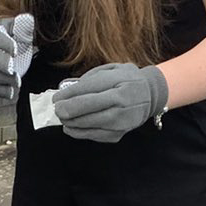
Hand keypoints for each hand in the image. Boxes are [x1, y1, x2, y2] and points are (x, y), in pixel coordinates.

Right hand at [0, 13, 34, 100]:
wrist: (17, 54)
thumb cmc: (19, 39)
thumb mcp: (23, 29)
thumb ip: (25, 24)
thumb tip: (28, 20)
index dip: (2, 43)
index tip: (15, 50)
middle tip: (12, 69)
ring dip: (1, 79)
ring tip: (18, 81)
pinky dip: (0, 92)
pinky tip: (12, 92)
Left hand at [54, 62, 168, 143]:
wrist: (150, 95)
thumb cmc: (127, 80)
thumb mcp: (111, 69)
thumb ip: (90, 78)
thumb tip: (66, 90)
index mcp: (118, 81)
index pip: (88, 89)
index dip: (68, 95)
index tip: (56, 98)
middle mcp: (121, 101)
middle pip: (87, 107)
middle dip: (67, 110)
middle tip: (57, 110)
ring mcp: (121, 120)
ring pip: (89, 124)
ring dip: (71, 123)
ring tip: (62, 119)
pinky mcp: (119, 133)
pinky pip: (94, 135)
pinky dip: (80, 132)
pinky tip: (72, 127)